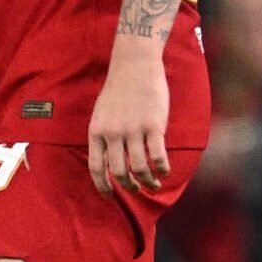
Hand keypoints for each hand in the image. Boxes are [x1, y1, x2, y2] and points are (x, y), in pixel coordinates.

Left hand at [87, 39, 171, 193]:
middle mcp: (113, 133)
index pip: (97, 168)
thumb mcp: (101, 113)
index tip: (112, 196)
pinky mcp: (153, 125)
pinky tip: (165, 170)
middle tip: (138, 189)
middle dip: (130, 186)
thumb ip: (103, 135)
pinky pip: (157, 156)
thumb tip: (109, 161)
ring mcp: (133, 130)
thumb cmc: (119, 89)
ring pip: (140, 168)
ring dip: (148, 181)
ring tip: (154, 183)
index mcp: (97, 131)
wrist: (135, 65)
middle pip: (120, 172)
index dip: (103, 187)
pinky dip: (162, 168)